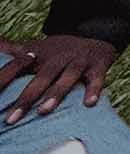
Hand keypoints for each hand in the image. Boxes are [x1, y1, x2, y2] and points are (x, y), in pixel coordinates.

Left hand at [0, 33, 114, 126]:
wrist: (96, 34)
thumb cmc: (57, 50)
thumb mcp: (34, 47)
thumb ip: (11, 49)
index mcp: (39, 54)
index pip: (18, 65)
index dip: (3, 78)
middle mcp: (58, 57)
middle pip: (42, 76)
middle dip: (27, 97)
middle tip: (11, 119)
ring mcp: (78, 61)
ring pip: (68, 76)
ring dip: (56, 93)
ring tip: (43, 110)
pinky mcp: (98, 65)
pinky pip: (97, 78)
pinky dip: (94, 89)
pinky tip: (89, 103)